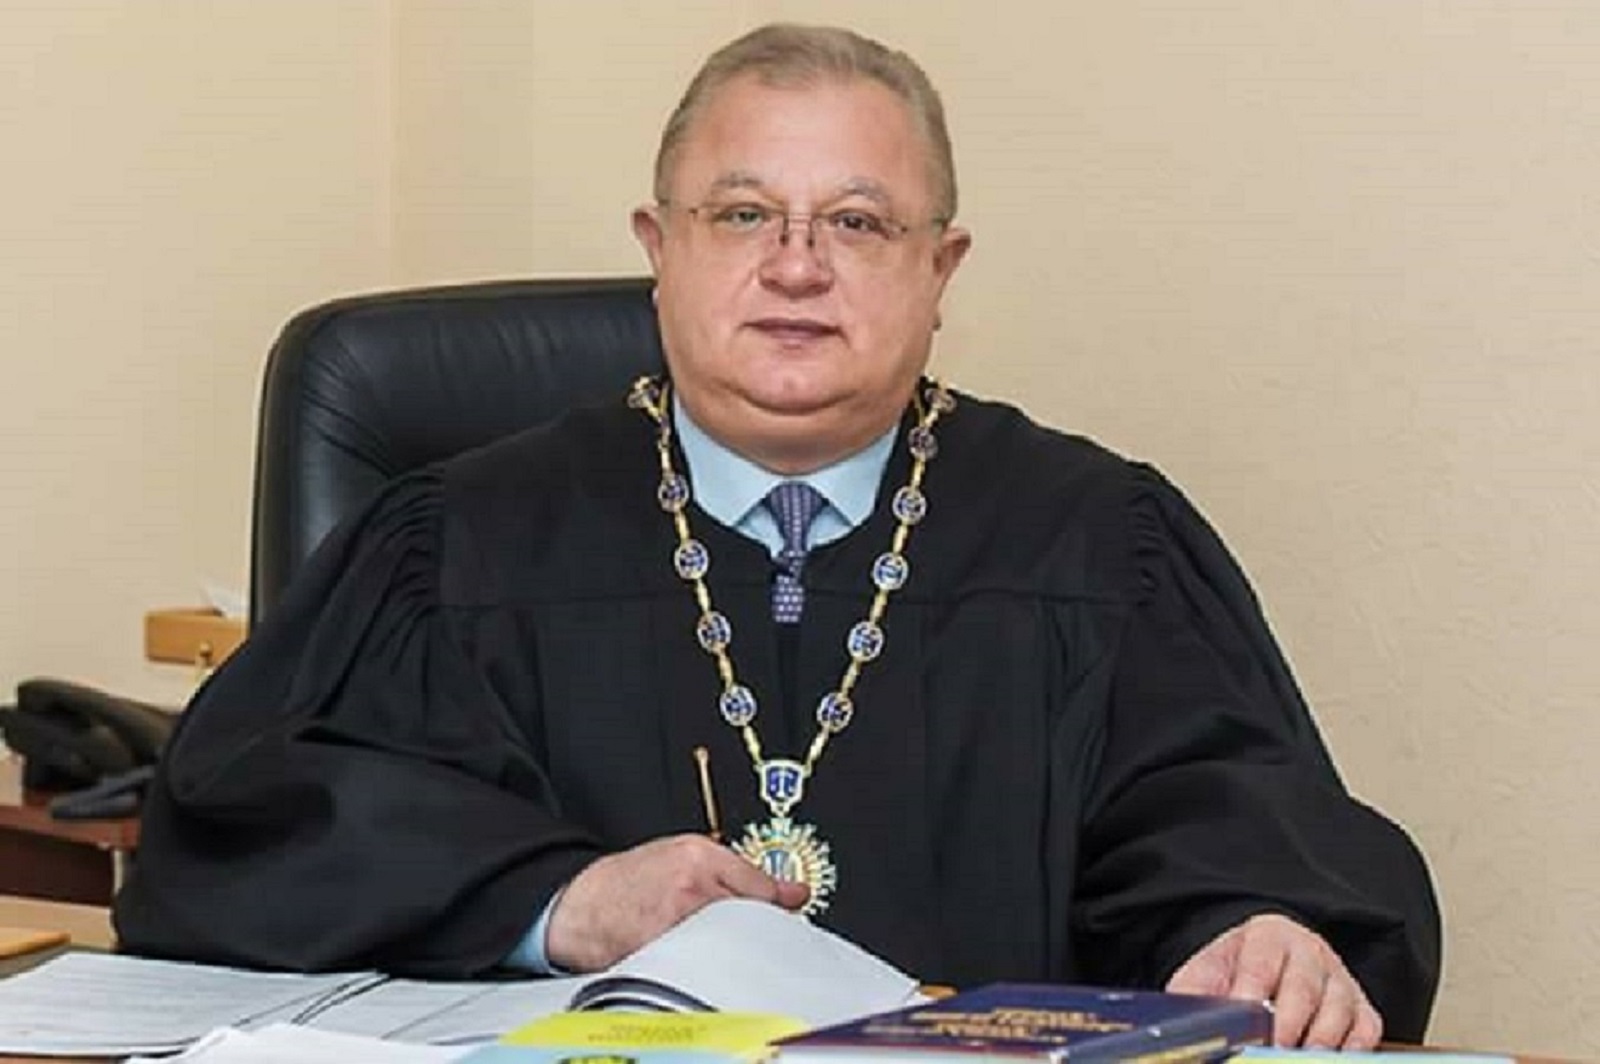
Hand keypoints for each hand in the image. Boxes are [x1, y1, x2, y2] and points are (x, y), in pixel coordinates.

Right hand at [545, 833, 808, 971]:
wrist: (582, 904)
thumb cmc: (632, 880)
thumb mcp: (688, 856)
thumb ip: (745, 873)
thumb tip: (797, 892)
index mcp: (700, 858)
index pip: (762, 888)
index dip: (777, 905)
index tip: (788, 913)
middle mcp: (690, 889)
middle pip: (750, 918)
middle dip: (756, 929)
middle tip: (751, 934)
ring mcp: (676, 924)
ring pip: (730, 944)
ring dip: (733, 949)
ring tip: (717, 944)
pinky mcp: (661, 955)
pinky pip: (701, 966)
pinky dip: (706, 967)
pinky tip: (696, 959)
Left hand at [1165, 914, 1381, 1049]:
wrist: (1264, 964)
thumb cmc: (1233, 975)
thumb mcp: (1205, 976)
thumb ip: (1194, 997)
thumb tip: (1184, 1026)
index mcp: (1268, 936)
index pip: (1261, 963)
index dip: (1252, 993)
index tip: (1244, 1019)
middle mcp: (1310, 952)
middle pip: (1304, 989)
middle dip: (1286, 1026)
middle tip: (1272, 1051)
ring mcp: (1340, 980)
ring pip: (1339, 1012)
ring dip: (1318, 1044)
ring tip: (1296, 1060)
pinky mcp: (1362, 1009)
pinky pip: (1366, 1032)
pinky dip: (1351, 1051)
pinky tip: (1326, 1061)